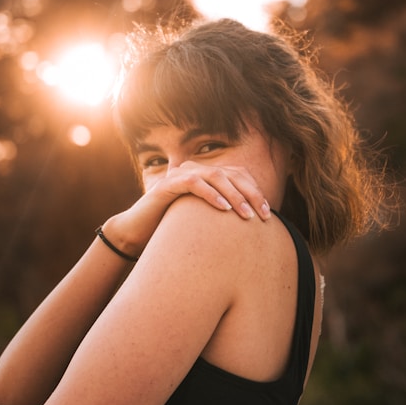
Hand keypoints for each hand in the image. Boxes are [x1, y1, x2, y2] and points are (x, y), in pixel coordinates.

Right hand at [101, 162, 270, 256]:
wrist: (136, 234)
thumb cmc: (173, 230)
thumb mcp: (205, 222)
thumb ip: (225, 216)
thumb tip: (255, 226)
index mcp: (206, 175)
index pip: (239, 175)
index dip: (255, 191)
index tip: (268, 214)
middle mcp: (195, 170)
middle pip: (231, 174)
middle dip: (250, 194)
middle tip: (262, 215)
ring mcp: (180, 175)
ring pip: (215, 176)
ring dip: (234, 195)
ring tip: (246, 215)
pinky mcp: (168, 185)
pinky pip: (194, 183)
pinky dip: (211, 194)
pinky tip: (224, 209)